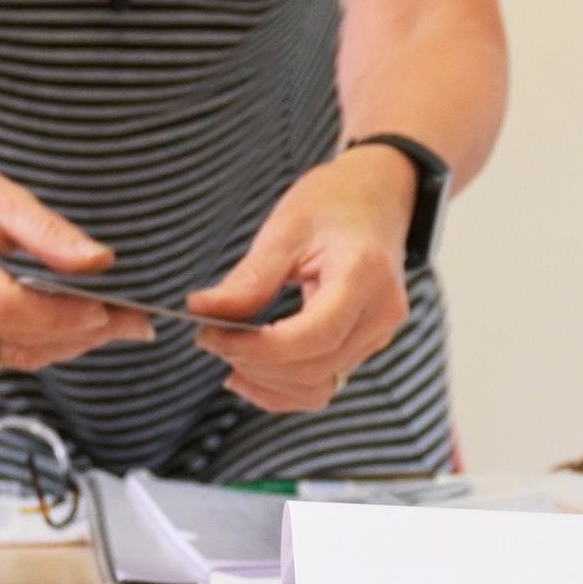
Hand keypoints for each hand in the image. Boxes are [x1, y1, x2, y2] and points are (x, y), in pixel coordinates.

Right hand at [0, 148, 150, 373]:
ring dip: (71, 345)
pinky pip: (5, 352)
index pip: (4, 305)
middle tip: (137, 321)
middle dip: (84, 334)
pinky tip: (78, 326)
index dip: (58, 315)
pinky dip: (46, 344)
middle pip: (18, 338)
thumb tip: (100, 262)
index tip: (106, 308)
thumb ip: (48, 232)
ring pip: (16, 354)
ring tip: (120, 325)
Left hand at [187, 146, 414, 416]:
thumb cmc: (333, 202)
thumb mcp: (286, 229)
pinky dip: (283, 387)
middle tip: (209, 338)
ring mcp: (378, 334)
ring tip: (227, 353)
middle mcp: (381, 314)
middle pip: (313, 369)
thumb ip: (249, 279)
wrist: (378, 196)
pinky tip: (248, 372)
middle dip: (253, 363)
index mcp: (364, 275)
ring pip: (318, 387)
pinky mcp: (366, 345)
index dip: (256, 348)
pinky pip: (324, 385)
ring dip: (266, 381)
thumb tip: (201, 310)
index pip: (313, 336)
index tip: (209, 334)